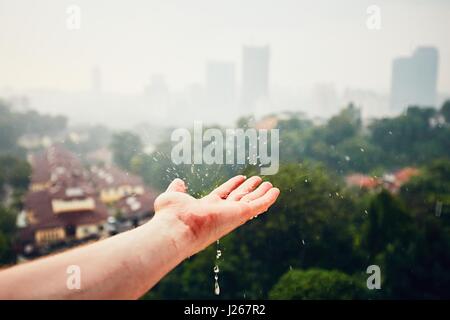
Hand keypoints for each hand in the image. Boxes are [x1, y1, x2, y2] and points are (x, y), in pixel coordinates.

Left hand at [153, 175, 279, 255]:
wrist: (177, 227)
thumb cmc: (171, 216)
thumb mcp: (172, 197)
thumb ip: (177, 189)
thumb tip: (179, 182)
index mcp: (207, 207)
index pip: (223, 194)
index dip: (232, 185)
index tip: (240, 178)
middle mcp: (221, 212)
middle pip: (239, 198)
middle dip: (248, 189)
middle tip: (258, 180)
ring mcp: (232, 213)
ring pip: (250, 201)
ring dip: (260, 193)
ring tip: (269, 184)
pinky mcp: (241, 214)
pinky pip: (258, 205)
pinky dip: (267, 198)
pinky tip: (275, 191)